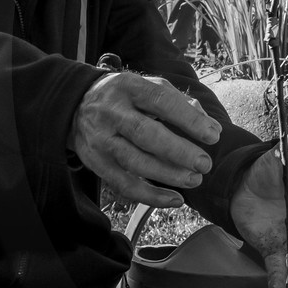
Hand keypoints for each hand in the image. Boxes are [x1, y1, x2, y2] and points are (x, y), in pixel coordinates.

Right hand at [70, 72, 220, 207]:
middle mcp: (111, 112)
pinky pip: (123, 184)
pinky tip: (175, 200)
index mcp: (128, 87)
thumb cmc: (124, 97)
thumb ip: (179, 101)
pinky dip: (150, 196)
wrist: (74, 105)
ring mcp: (101, 139)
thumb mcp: (147, 87)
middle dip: (179, 151)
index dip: (189, 119)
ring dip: (168, 175)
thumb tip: (209, 125)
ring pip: (135, 161)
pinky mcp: (95, 162)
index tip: (213, 135)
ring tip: (194, 180)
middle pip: (146, 134)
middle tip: (205, 164)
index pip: (162, 101)